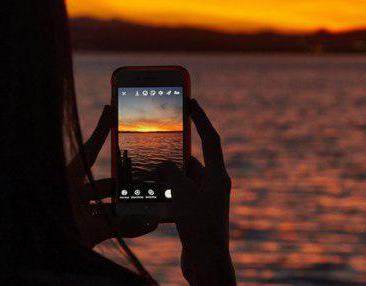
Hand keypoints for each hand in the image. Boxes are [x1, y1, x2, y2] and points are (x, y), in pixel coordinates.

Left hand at [67, 105, 156, 247]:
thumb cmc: (56, 235)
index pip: (88, 151)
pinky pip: (106, 223)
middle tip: (149, 178)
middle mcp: (73, 194)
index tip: (110, 110)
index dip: (101, 131)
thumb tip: (150, 222)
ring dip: (128, 208)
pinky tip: (143, 226)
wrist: (39, 256)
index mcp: (67, 182)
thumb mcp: (88, 230)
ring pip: (108, 205)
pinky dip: (124, 225)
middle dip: (127, 184)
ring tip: (151, 208)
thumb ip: (119, 226)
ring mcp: (77, 212)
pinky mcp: (82, 229)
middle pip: (106, 184)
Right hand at [165, 99, 235, 284]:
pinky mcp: (196, 213)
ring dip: (167, 174)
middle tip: (158, 137)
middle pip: (193, 159)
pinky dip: (166, 191)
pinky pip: (180, 195)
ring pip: (184, 178)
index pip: (211, 138)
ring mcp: (206, 200)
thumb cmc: (199, 228)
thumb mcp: (182, 195)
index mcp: (218, 176)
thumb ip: (171, 174)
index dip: (201, 118)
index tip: (192, 101)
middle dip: (175, 151)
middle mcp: (215, 185)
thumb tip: (164, 164)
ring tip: (147, 166)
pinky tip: (149, 190)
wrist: (206, 263)